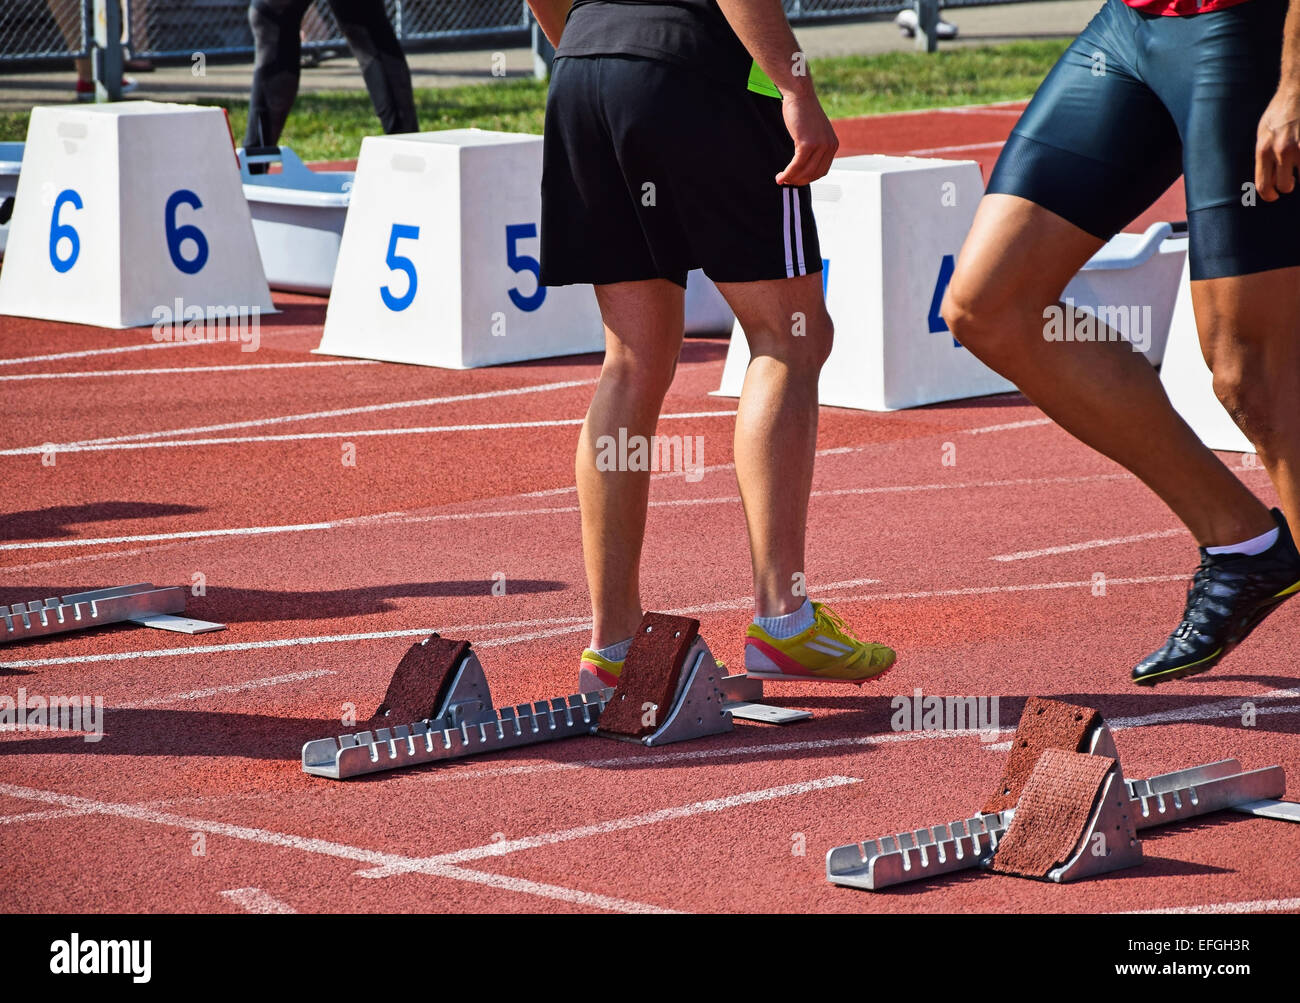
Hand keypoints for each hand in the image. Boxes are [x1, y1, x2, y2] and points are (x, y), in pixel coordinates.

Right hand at [776, 89, 838, 186]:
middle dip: (798, 181)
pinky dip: (788, 173)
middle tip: (785, 182)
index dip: (808, 178)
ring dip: (791, 179)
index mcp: (833, 145)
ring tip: (781, 180)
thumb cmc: (803, 111)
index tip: (796, 180)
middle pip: (814, 174)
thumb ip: (814, 145)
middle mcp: (829, 146)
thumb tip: (804, 164)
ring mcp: (819, 145)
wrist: (800, 94)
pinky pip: (796, 165)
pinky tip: (781, 176)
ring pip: (805, 172)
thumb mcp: (815, 131)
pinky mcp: (807, 143)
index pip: (822, 170)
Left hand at [1255, 85, 1299, 200]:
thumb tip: (1268, 180)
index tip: (1274, 195)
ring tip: (1298, 163)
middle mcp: (1282, 150)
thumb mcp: (1263, 133)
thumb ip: (1265, 156)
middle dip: (1288, 185)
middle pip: (1285, 186)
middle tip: (1291, 179)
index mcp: (1264, 149)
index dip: (1270, 195)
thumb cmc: (1279, 112)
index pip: (1263, 185)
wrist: (1297, 89)